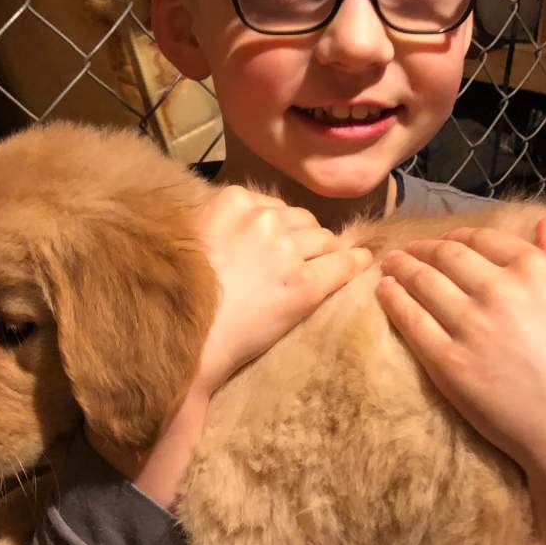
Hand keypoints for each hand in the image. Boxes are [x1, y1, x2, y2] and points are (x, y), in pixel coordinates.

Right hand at [98, 185, 371, 507]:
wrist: (189, 341)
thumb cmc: (181, 297)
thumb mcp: (191, 240)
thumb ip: (219, 224)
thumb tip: (239, 221)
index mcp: (232, 203)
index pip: (273, 206)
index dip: (280, 226)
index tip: (277, 242)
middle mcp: (263, 220)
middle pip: (302, 221)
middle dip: (304, 238)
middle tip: (299, 260)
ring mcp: (287, 251)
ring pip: (324, 239)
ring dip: (326, 252)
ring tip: (327, 266)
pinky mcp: (306, 285)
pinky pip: (342, 264)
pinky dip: (355, 263)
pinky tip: (364, 263)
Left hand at [376, 218, 545, 504]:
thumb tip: (542, 225)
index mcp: (536, 269)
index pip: (484, 240)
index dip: (459, 237)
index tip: (446, 241)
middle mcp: (500, 290)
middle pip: (448, 256)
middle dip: (423, 249)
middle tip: (407, 251)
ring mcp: (471, 325)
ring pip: (423, 282)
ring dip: (401, 268)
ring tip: (389, 265)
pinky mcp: (448, 362)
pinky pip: (411, 320)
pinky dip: (393, 300)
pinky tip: (385, 292)